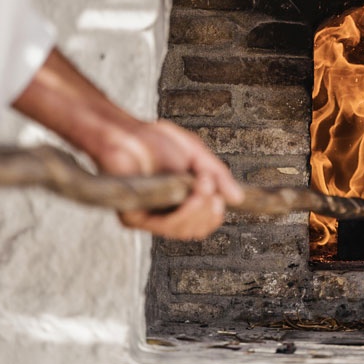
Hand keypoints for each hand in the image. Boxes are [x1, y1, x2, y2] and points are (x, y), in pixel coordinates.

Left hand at [93, 119, 242, 239]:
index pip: (203, 222)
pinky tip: (192, 191)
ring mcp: (149, 217)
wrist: (126, 132)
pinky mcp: (133, 218)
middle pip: (197, 230)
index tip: (220, 196)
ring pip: (184, 230)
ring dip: (199, 209)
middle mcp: (164, 213)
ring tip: (202, 185)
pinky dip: (184, 210)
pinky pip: (165, 226)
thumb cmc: (155, 141)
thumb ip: (218, 176)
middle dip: (209, 210)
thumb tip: (237, 198)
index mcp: (179, 202)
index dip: (214, 214)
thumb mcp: (197, 155)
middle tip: (210, 187)